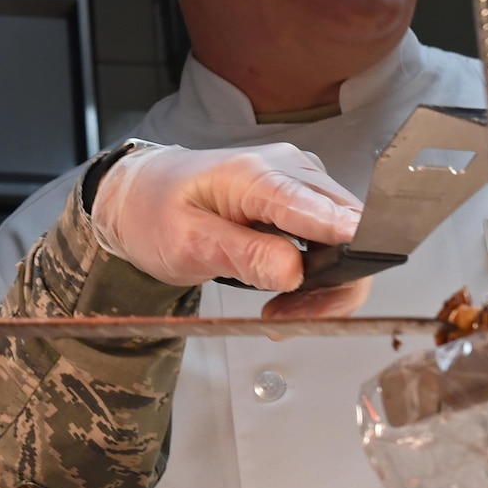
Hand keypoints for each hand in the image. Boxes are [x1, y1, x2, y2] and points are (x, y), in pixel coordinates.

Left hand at [92, 143, 368, 318]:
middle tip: (286, 319)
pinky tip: (286, 294)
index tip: (342, 286)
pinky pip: (331, 240)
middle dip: (330, 284)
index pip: (319, 208)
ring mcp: (300, 181)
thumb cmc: (154, 212)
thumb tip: (295, 272)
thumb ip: (242, 255)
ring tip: (279, 313)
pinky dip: (317, 276)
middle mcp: (290, 169)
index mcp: (256, 175)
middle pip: (347, 229)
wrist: (140, 194)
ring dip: (324, 286)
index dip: (345, 247)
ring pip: (346, 240)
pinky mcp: (302, 198)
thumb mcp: (186, 243)